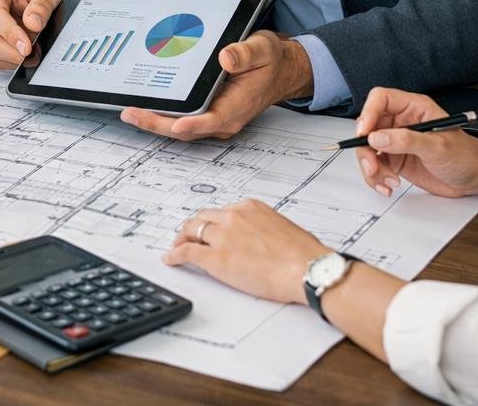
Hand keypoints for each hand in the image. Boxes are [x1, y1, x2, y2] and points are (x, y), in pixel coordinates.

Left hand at [120, 33, 313, 139]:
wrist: (278, 70)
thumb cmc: (269, 60)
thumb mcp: (262, 49)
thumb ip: (245, 53)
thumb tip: (226, 57)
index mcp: (238, 105)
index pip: (213, 119)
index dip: (194, 124)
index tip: (176, 123)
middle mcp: (224, 118)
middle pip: (187, 128)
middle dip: (158, 124)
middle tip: (131, 114)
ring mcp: (214, 118)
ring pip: (181, 127)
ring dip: (155, 122)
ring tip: (129, 113)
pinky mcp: (207, 113)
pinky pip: (181, 119)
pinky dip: (162, 116)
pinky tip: (144, 107)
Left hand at [163, 199, 326, 303]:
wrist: (307, 268)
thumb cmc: (303, 254)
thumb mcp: (282, 229)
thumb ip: (264, 228)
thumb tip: (260, 240)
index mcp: (250, 207)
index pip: (222, 212)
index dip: (213, 223)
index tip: (211, 230)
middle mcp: (233, 216)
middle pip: (202, 218)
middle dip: (194, 227)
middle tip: (189, 237)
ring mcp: (222, 236)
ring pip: (191, 231)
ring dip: (182, 239)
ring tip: (178, 246)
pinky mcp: (215, 258)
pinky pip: (187, 252)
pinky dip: (175, 255)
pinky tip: (170, 259)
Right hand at [352, 87, 477, 197]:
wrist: (475, 177)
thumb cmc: (466, 156)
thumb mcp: (438, 146)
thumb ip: (407, 141)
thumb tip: (377, 138)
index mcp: (413, 108)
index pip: (380, 99)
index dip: (368, 113)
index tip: (365, 133)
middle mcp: (401, 122)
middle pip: (368, 127)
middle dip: (366, 149)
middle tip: (373, 166)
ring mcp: (396, 142)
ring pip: (367, 149)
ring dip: (371, 167)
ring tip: (387, 180)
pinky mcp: (395, 159)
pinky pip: (375, 166)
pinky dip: (376, 178)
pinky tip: (389, 185)